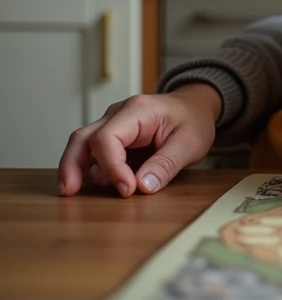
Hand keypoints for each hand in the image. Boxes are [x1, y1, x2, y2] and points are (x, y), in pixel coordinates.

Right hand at [57, 83, 220, 197]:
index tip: (127, 189)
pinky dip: (92, 171)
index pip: (107, 138)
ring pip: (82, 146)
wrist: (194, 107)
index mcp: (138, 110)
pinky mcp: (112, 138)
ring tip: (86, 192)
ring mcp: (111, 125)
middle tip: (68, 192)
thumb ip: (167, 164)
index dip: (112, 167)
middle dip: (72, 166)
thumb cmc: (192, 120)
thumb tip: (142, 186)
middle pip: (82, 138)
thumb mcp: (190, 143)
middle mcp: (118, 114)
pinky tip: (103, 185)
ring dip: (79, 170)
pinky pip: (93, 154)